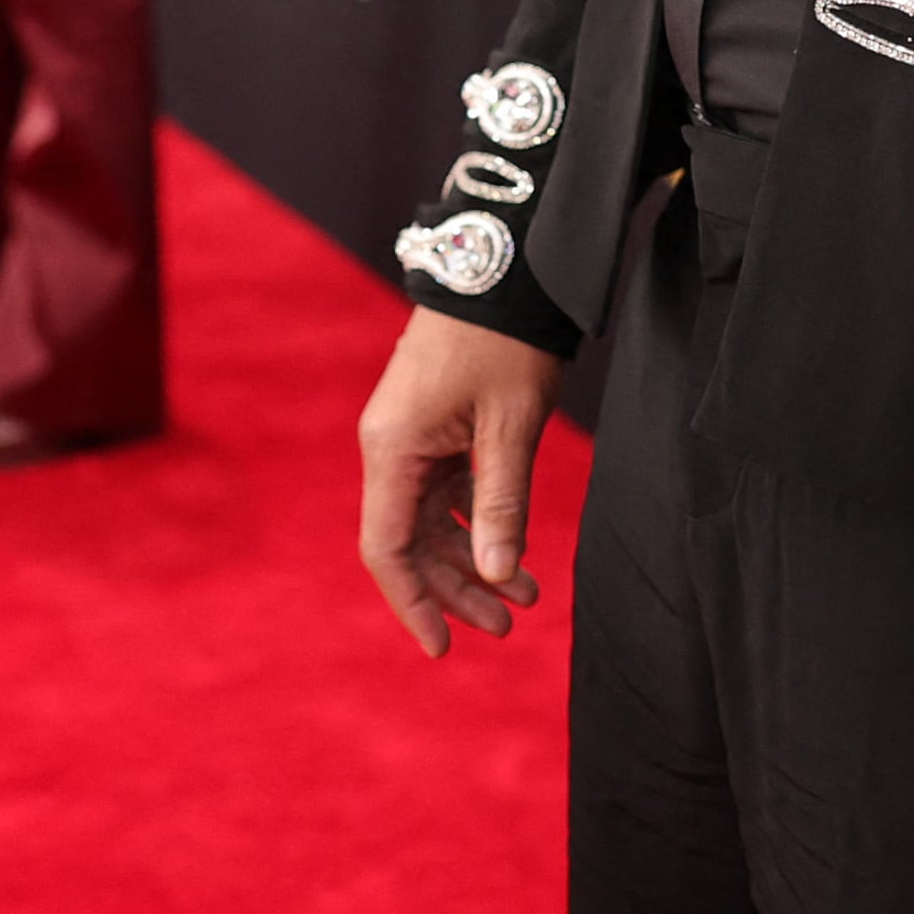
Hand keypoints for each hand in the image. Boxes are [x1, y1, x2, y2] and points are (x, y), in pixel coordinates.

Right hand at [353, 309, 559, 654]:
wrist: (501, 264)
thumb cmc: (504, 342)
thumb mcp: (511, 428)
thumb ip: (501, 504)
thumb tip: (497, 574)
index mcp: (392, 451)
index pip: (388, 549)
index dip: (413, 604)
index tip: (442, 648)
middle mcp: (389, 448)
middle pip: (411, 541)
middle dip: (456, 588)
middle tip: (507, 625)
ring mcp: (409, 435)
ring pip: (431, 519)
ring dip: (472, 557)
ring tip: (525, 595)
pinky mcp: (431, 423)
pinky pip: (445, 488)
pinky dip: (477, 519)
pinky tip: (513, 547)